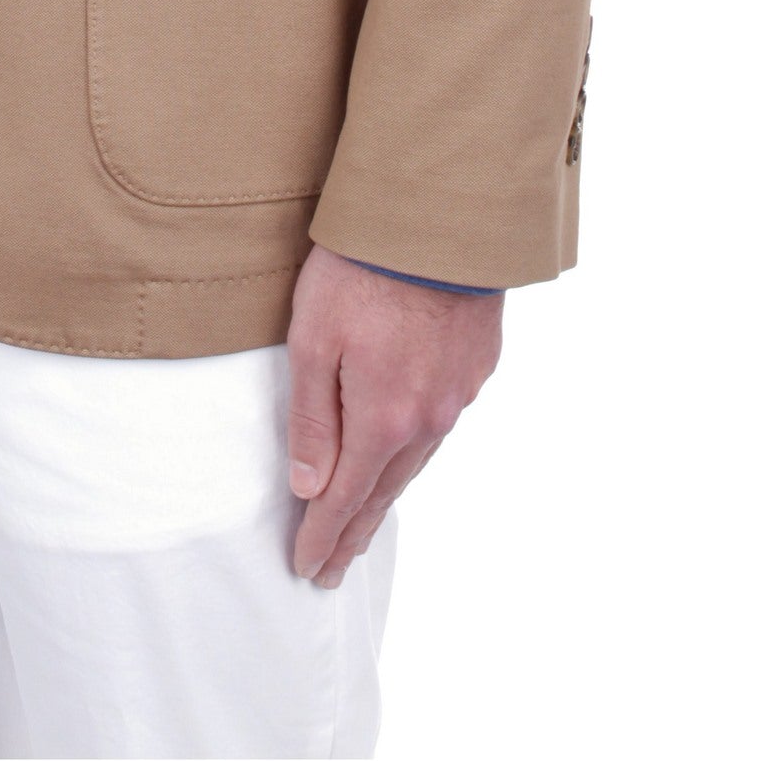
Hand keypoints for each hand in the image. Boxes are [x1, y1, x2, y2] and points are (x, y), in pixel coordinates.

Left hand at [286, 243, 502, 585]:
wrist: (439, 217)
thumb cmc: (362, 269)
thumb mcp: (313, 338)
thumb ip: (313, 418)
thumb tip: (309, 486)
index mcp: (384, 419)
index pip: (345, 497)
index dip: (323, 535)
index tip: (307, 567)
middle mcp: (428, 418)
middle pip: (384, 491)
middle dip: (353, 531)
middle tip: (333, 566)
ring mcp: (458, 393)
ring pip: (416, 460)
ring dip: (386, 493)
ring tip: (362, 521)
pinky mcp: (476, 364)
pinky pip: (440, 422)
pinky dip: (416, 447)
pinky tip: (405, 449)